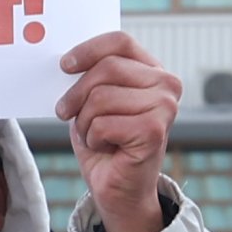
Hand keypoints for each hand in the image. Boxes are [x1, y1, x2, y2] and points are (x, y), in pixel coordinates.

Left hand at [55, 31, 182, 231]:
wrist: (119, 189)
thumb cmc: (105, 143)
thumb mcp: (94, 102)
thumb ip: (90, 78)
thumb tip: (65, 62)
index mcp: (153, 71)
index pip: (120, 42)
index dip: (89, 50)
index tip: (65, 65)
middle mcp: (166, 84)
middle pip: (106, 68)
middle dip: (76, 94)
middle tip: (65, 112)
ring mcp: (164, 107)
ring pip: (100, 98)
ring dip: (85, 122)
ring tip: (95, 136)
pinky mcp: (154, 131)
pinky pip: (102, 124)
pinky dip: (92, 139)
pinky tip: (106, 148)